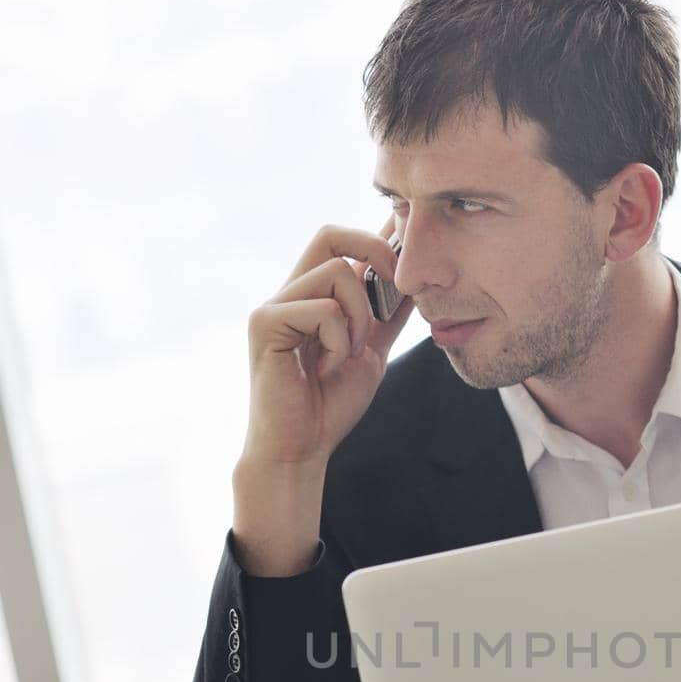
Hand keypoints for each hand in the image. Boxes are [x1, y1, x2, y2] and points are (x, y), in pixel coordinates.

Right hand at [243, 218, 415, 470]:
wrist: (302, 448)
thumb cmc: (330, 403)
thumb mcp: (371, 350)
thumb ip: (387, 315)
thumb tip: (414, 280)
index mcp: (312, 295)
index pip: (340, 241)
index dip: (377, 236)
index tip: (407, 258)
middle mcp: (290, 292)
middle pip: (331, 234)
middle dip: (374, 250)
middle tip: (395, 286)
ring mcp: (274, 305)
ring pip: (336, 273)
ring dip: (359, 316)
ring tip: (350, 353)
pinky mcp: (265, 323)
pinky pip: (322, 310)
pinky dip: (339, 341)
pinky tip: (328, 368)